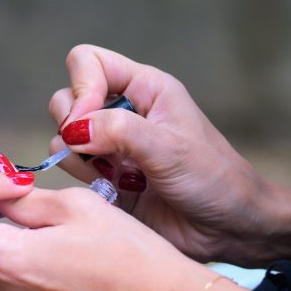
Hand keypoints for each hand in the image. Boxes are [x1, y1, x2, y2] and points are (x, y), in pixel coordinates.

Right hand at [48, 44, 290, 267]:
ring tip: (113, 176)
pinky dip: (80, 179)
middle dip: (71, 126)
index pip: (88, 62)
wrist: (227, 228)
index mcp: (144, 88)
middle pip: (66, 97)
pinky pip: (71, 168)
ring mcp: (111, 145)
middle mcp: (123, 111)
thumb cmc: (213, 180)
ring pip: (63, 135)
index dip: (80, 88)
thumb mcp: (169, 149)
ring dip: (76, 157)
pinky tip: (111, 191)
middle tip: (96, 153)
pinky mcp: (104, 177)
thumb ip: (119, 131)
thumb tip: (73, 129)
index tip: (88, 123)